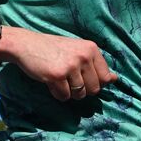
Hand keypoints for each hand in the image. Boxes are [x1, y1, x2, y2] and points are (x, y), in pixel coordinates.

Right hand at [1, 29, 118, 101]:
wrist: (26, 44)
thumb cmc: (52, 49)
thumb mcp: (77, 51)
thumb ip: (95, 65)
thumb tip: (114, 79)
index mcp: (91, 49)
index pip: (105, 77)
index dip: (93, 82)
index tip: (81, 77)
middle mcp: (83, 56)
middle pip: (94, 89)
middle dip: (82, 90)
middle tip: (68, 78)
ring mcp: (71, 66)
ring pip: (80, 94)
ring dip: (69, 92)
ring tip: (59, 79)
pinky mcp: (57, 76)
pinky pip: (65, 97)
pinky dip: (57, 94)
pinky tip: (50, 82)